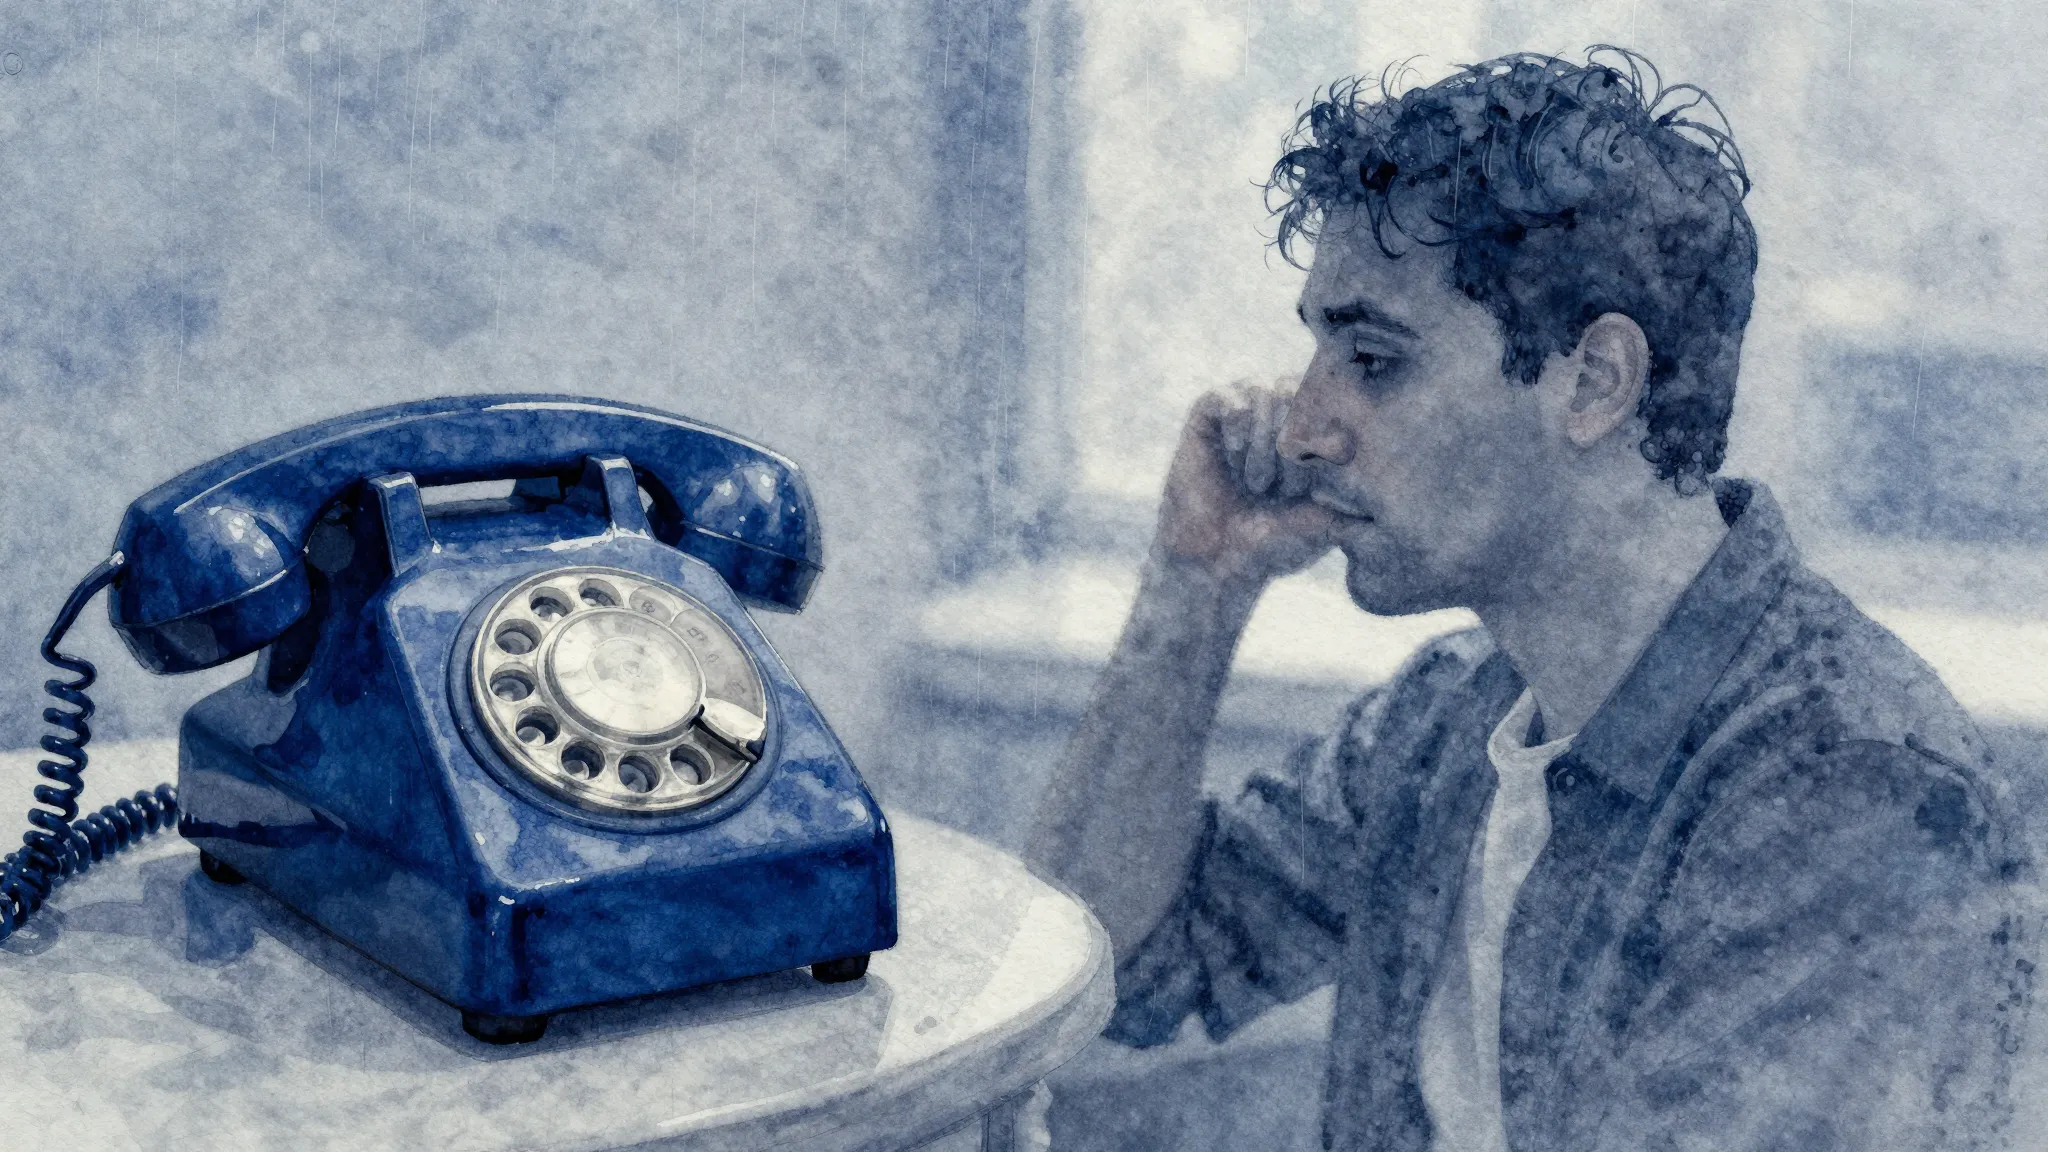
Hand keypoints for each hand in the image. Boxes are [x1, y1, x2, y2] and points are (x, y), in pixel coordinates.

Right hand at [1152, 382, 1341, 589]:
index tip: (1314, 481)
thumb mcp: (1327, 524)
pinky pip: (1232, 398)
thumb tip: (1405, 507)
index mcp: (1313, 429)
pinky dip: (1237, 432)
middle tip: (1279, 489)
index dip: (1326, 438)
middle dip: (1295, 445)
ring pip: (1267, 392)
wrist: (1218, 557)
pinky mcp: (1210, 411)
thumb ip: (1361, 507)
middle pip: (1301, 391)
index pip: (1334, 399)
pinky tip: (1233, 460)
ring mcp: (1246, 408)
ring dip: (1264, 445)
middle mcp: (1281, 411)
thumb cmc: (1274, 542)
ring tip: (1255, 483)